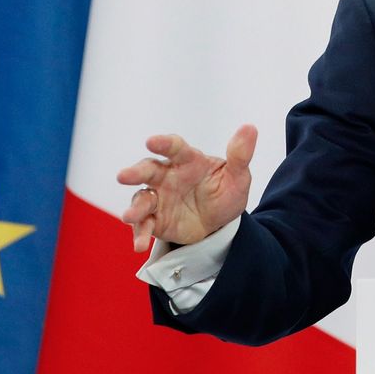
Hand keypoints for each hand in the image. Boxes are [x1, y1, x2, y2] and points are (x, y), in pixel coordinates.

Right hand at [115, 126, 257, 252]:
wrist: (220, 222)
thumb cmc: (225, 191)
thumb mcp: (238, 176)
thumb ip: (240, 155)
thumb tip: (250, 128)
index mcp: (188, 160)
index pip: (174, 148)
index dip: (163, 143)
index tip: (152, 141)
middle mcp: (168, 176)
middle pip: (148, 170)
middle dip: (135, 172)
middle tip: (124, 176)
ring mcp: (159, 198)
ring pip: (141, 198)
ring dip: (134, 207)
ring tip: (129, 216)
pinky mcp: (155, 219)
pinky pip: (144, 225)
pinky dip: (140, 234)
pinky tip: (139, 245)